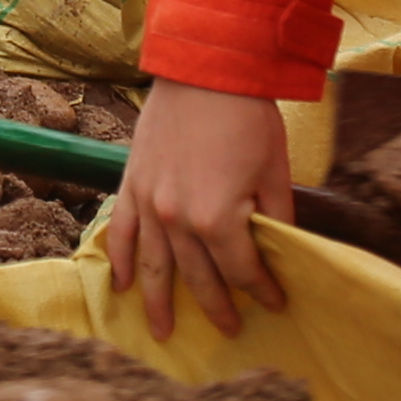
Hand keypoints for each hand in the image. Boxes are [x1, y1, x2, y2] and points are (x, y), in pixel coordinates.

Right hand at [99, 78, 292, 340]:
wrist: (206, 67)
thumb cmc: (248, 116)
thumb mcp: (274, 171)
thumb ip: (274, 218)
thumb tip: (278, 250)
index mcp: (217, 219)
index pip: (242, 271)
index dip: (261, 290)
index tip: (275, 303)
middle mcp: (177, 219)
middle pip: (198, 276)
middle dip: (217, 306)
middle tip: (230, 330)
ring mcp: (149, 203)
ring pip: (154, 266)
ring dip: (159, 302)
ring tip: (163, 332)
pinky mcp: (132, 183)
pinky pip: (123, 233)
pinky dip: (122, 261)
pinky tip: (123, 286)